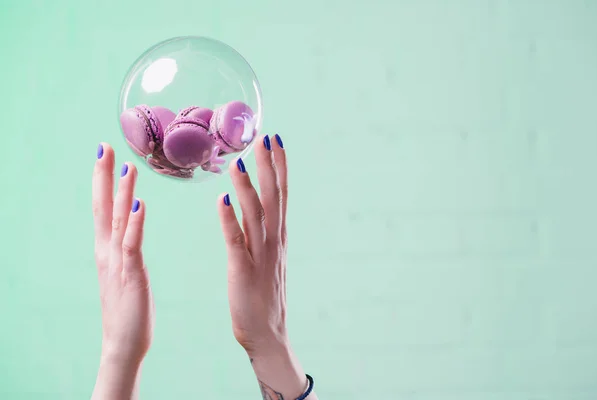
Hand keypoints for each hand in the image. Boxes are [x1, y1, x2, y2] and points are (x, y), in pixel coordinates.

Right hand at [91, 143, 153, 398]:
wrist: (123, 343)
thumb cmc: (128, 308)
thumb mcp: (124, 272)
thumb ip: (124, 249)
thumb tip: (129, 228)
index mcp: (108, 249)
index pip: (103, 207)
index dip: (102, 180)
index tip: (105, 154)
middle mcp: (107, 251)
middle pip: (103, 206)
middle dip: (104, 176)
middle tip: (106, 147)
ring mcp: (117, 261)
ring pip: (118, 220)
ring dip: (122, 192)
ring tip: (128, 167)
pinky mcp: (131, 274)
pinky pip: (132, 243)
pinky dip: (134, 223)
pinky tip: (139, 204)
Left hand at [217, 135, 316, 398]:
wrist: (267, 333)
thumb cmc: (263, 295)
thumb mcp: (267, 257)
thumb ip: (261, 231)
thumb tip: (252, 205)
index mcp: (278, 236)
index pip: (280, 194)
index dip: (279, 166)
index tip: (275, 140)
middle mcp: (273, 241)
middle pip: (272, 197)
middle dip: (269, 166)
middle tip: (264, 137)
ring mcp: (259, 255)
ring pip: (255, 215)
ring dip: (248, 188)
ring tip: (241, 162)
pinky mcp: (243, 270)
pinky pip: (236, 242)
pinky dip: (230, 221)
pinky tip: (222, 201)